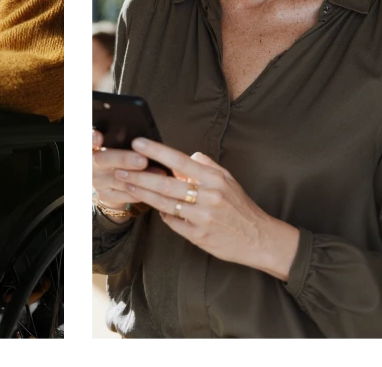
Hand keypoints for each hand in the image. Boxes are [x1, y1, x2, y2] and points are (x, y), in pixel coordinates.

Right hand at [90, 129, 147, 212]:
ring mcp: (96, 181)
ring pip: (117, 179)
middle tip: (142, 160)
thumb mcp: (113, 147)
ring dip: (139, 177)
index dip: (91, 138)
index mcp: (89, 147)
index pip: (85, 140)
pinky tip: (154, 187)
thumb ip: (119, 143)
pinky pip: (125, 194)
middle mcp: (89, 164)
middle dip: (123, 159)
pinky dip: (140, 191)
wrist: (108, 182)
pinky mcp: (105, 195)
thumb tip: (141, 141)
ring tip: (159, 173)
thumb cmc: (115, 158)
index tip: (99, 136)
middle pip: (102, 159)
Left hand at [120, 137, 299, 280]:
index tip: (138, 143)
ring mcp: (203, 217)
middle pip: (166, 183)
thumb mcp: (230, 181)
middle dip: (139, 176)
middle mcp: (209, 197)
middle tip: (119, 169)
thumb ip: (208, 166)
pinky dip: (162, 214)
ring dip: (142, 194)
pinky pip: (173, 222)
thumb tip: (189, 156)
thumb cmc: (241, 208)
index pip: (180, 160)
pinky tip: (152, 207)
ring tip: (126, 185)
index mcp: (215, 180)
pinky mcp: (199, 236)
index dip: (157, 151)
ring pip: (165, 203)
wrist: (261, 239)